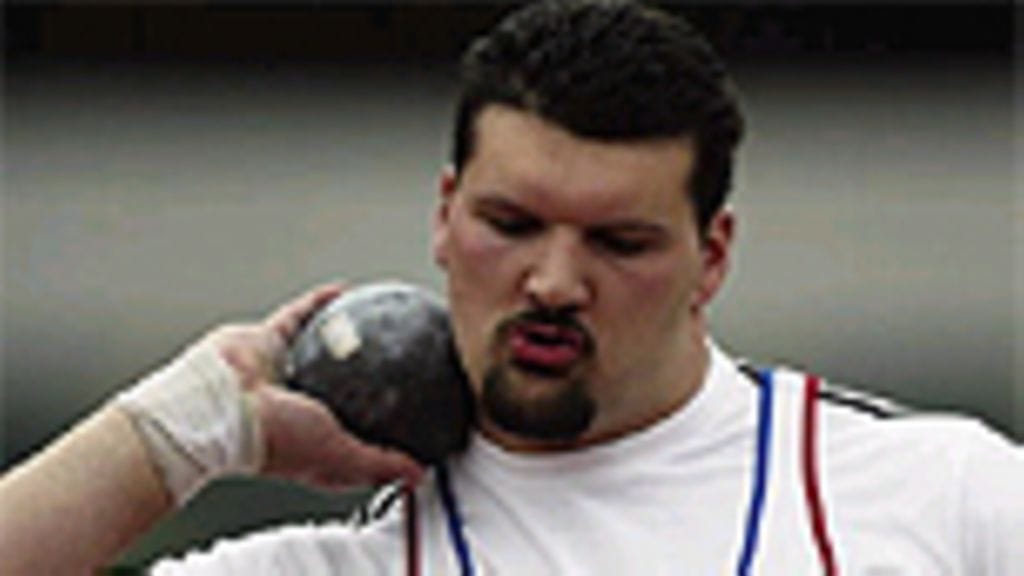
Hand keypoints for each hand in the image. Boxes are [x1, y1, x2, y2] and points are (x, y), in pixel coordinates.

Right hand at [205, 283, 423, 489]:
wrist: (216, 409)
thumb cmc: (270, 440)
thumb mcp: (341, 456)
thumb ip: (380, 463)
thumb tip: (419, 474)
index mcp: (317, 438)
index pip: (362, 432)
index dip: (389, 424)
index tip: (418, 408)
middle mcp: (301, 406)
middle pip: (347, 388)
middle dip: (372, 375)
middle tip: (403, 356)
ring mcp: (284, 372)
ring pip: (323, 348)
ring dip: (349, 334)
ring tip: (380, 319)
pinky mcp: (268, 342)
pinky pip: (300, 316)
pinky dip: (321, 304)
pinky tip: (347, 292)